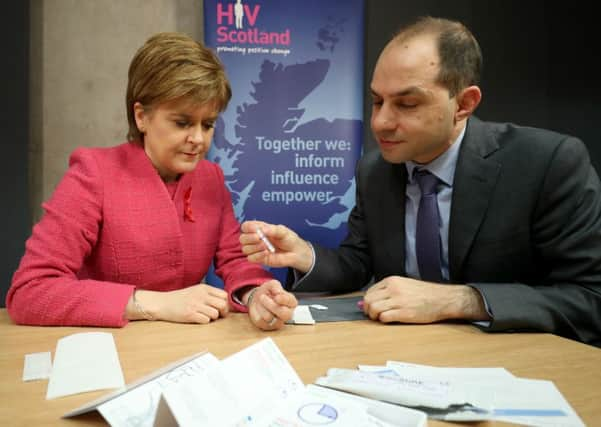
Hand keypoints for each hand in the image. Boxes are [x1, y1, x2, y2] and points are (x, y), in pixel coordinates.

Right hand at [129, 284, 228, 323]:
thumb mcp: (196, 291)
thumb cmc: (180, 299)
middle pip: (223, 305)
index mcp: (204, 288)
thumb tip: (226, 304)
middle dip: (222, 312)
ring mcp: (195, 304)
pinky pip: (206, 320)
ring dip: (212, 318)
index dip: (226, 303)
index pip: (225, 295)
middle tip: (217, 315)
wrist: (162, 303)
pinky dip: (204, 321)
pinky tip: (197, 319)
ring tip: (204, 316)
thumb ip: (209, 295)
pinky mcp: (190, 314)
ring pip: (215, 314)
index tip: (221, 308)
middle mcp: (201, 295)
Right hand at [239, 220, 312, 272]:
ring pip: (245, 249)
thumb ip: (272, 230)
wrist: (297, 253)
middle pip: (242, 238)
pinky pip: (250, 258)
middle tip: (260, 238)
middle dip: (249, 238)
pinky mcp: (259, 259)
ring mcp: (257, 250)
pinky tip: (267, 253)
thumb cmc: (289, 239)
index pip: (246, 226)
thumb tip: (261, 230)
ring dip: (254, 247)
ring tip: (266, 247)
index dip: (248, 227)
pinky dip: (257, 256)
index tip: (256, 230)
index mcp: (260, 229)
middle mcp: (256, 239)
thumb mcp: (283, 231)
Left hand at [245, 280, 297, 329]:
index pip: (291, 303)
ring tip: (261, 302)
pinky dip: (257, 313)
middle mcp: (287, 314)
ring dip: (261, 307)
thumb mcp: (272, 284)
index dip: (283, 300)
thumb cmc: (267, 292)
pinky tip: (259, 309)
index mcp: (291, 302)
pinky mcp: (268, 326)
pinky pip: (261, 321)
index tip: (276, 297)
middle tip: (262, 297)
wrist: (256, 299)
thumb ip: (276, 286)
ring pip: (269, 317)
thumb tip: (278, 292)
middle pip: (284, 313)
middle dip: (271, 305)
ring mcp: (278, 322)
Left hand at [362, 276, 489, 323]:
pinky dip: (383, 320)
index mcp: (392, 281)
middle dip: (368, 309)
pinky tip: (389, 320)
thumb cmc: (424, 293)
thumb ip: (385, 292)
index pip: (369, 291)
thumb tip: (364, 302)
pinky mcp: (404, 313)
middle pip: (368, 300)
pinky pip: (384, 318)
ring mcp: (398, 301)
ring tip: (380, 318)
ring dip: (374, 316)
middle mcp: (393, 289)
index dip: (368, 301)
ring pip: (374, 309)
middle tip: (373, 315)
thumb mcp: (403, 285)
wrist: (442, 299)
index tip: (371, 307)